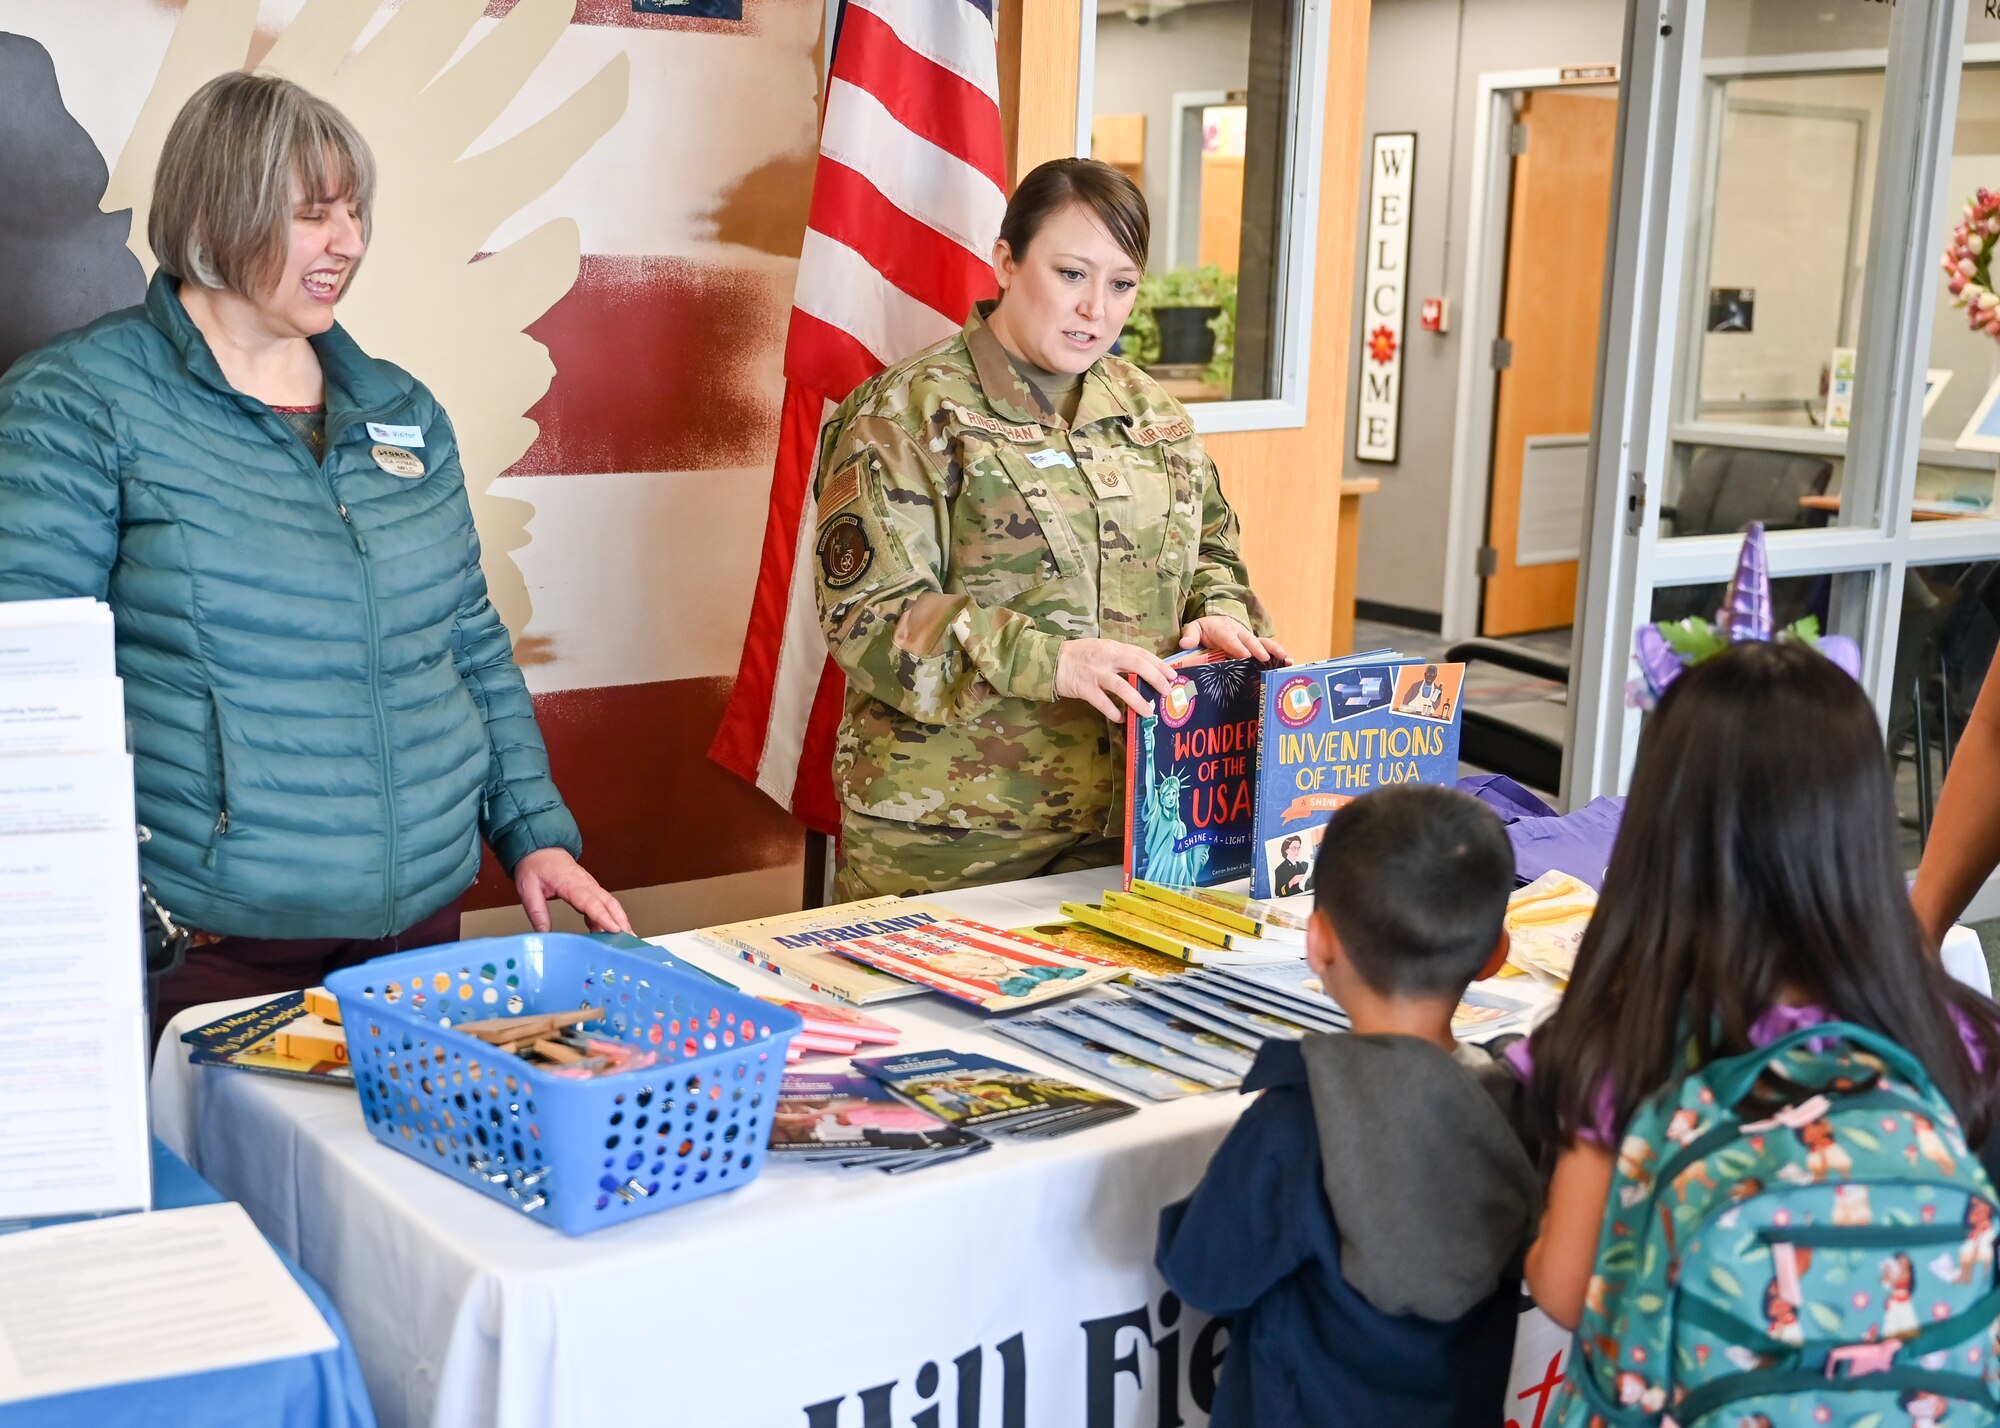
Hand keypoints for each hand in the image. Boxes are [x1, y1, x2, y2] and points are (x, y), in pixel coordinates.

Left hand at [513, 848, 631, 933]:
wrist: (540, 848)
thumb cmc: (535, 865)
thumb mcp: (527, 888)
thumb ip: (536, 912)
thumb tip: (543, 933)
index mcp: (570, 883)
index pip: (591, 902)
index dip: (603, 917)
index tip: (614, 929)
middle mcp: (585, 883)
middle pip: (609, 903)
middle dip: (622, 921)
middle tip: (630, 939)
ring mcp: (590, 885)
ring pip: (610, 903)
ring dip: (620, 920)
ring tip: (626, 939)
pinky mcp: (590, 889)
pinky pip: (603, 904)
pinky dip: (609, 918)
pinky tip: (608, 932)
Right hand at [1055, 638, 1180, 720]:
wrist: (1051, 660)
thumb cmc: (1079, 655)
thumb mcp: (1102, 649)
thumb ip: (1120, 658)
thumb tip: (1143, 671)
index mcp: (1113, 648)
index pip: (1141, 654)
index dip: (1159, 665)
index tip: (1173, 675)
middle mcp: (1107, 658)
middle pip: (1137, 666)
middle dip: (1155, 679)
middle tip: (1167, 692)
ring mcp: (1095, 673)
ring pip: (1121, 686)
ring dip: (1137, 700)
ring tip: (1148, 712)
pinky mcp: (1084, 688)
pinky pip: (1102, 702)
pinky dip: (1113, 711)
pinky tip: (1121, 719)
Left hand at [1179, 615, 1288, 664]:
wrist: (1217, 621)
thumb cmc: (1205, 629)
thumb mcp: (1193, 629)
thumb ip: (1190, 636)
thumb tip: (1184, 644)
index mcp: (1222, 630)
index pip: (1229, 639)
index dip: (1236, 646)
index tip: (1244, 655)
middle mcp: (1239, 633)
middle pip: (1249, 641)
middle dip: (1257, 649)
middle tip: (1264, 658)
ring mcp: (1249, 639)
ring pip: (1263, 643)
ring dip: (1274, 650)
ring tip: (1286, 658)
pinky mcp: (1256, 645)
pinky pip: (1268, 649)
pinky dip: (1279, 655)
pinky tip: (1290, 662)